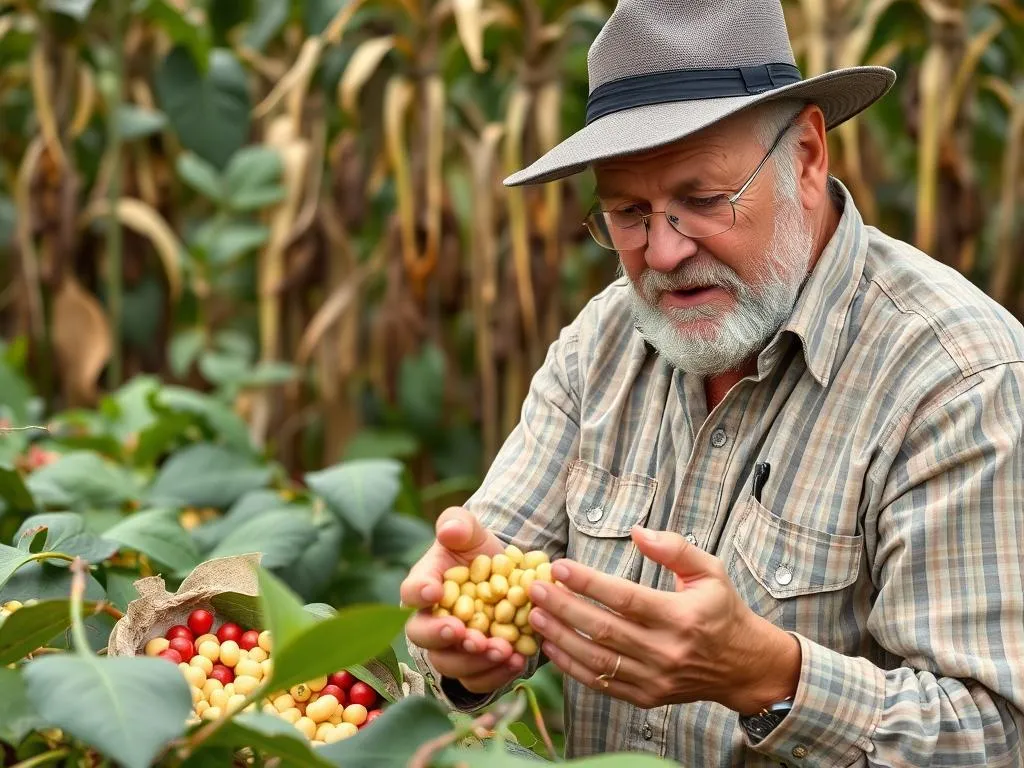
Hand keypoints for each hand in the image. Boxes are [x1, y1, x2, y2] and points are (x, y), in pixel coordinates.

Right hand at [400, 507, 527, 693]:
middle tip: (471, 636)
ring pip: (450, 665)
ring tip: (503, 650)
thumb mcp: (470, 531)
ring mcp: (450, 648)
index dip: (419, 594)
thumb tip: (449, 530)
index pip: (410, 593)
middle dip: (445, 639)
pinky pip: (476, 682)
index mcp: (424, 587)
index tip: (435, 592)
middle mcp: (430, 621)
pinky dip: (496, 676)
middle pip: (424, 638)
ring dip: (475, 662)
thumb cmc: (477, 551)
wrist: (505, 576)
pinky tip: (517, 662)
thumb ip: (458, 524)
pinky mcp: (474, 666)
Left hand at [525, 527, 800, 713]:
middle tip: (534, 588)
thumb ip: (675, 548)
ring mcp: (655, 678)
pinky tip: (551, 646)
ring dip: (561, 637)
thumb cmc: (722, 611)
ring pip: (598, 659)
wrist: (744, 667)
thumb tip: (637, 531)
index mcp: (681, 616)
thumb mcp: (710, 571)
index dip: (589, 583)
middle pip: (604, 629)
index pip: (626, 598)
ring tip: (535, 614)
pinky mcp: (645, 697)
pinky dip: (572, 666)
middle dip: (564, 607)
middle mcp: (666, 651)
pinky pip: (601, 683)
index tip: (559, 567)